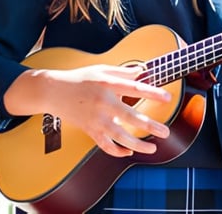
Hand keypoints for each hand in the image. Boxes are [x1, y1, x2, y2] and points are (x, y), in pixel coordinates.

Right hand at [5, 64, 172, 157]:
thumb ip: (123, 72)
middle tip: (165, 132)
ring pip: (118, 136)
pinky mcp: (89, 130)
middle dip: (149, 125)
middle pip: (129, 117)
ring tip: (153, 148)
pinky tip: (129, 151)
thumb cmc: (80, 78)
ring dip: (137, 144)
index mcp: (107, 85)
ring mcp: (95, 119)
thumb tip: (142, 71)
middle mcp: (103, 103)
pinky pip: (104, 145)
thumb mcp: (102, 69)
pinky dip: (117, 151)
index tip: (167, 97)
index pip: (134, 89)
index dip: (152, 93)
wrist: (53, 91)